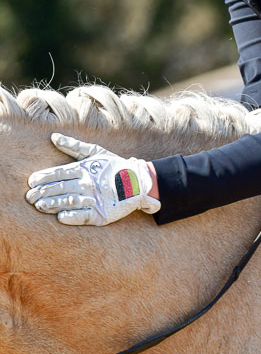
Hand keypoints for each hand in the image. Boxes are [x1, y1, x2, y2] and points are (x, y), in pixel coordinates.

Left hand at [26, 134, 160, 225]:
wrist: (138, 182)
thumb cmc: (114, 166)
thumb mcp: (95, 152)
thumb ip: (73, 146)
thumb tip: (53, 137)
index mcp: (85, 169)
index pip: (60, 173)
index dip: (44, 177)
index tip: (31, 181)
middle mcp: (88, 184)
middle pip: (61, 188)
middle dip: (43, 192)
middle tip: (29, 197)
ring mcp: (95, 199)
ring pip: (69, 202)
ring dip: (52, 204)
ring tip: (39, 206)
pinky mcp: (101, 214)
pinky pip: (84, 216)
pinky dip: (72, 216)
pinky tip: (60, 217)